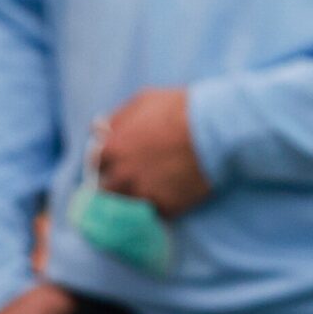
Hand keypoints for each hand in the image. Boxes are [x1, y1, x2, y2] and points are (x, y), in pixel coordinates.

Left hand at [94, 87, 211, 216]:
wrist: (215, 128)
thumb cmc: (178, 109)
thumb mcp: (143, 101)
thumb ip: (117, 119)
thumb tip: (100, 130)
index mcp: (111, 149)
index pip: (97, 165)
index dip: (110, 162)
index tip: (122, 161)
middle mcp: (121, 176)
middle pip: (107, 191)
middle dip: (117, 184)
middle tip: (136, 177)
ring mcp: (142, 194)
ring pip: (129, 206)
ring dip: (138, 197)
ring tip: (156, 185)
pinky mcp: (166, 207)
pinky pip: (158, 212)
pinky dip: (163, 204)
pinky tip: (175, 189)